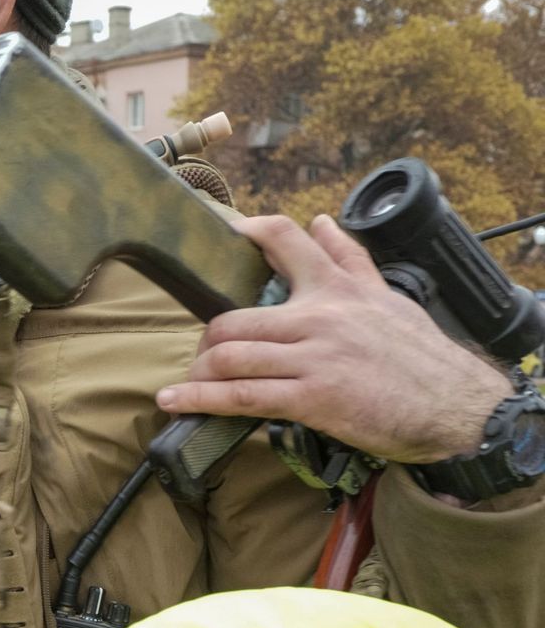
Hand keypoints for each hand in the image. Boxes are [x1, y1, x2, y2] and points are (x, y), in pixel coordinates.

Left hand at [156, 214, 512, 464]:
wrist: (454, 405)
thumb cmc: (418, 354)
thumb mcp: (386, 297)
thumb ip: (349, 260)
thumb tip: (322, 222)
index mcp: (337, 288)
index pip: (286, 241)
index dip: (247, 232)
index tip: (224, 233)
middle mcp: (319, 316)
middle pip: (234, 317)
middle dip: (208, 341)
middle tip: (205, 356)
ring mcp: (312, 357)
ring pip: (230, 355)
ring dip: (200, 371)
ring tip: (190, 381)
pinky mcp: (311, 397)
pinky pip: (241, 395)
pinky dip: (200, 398)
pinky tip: (173, 400)